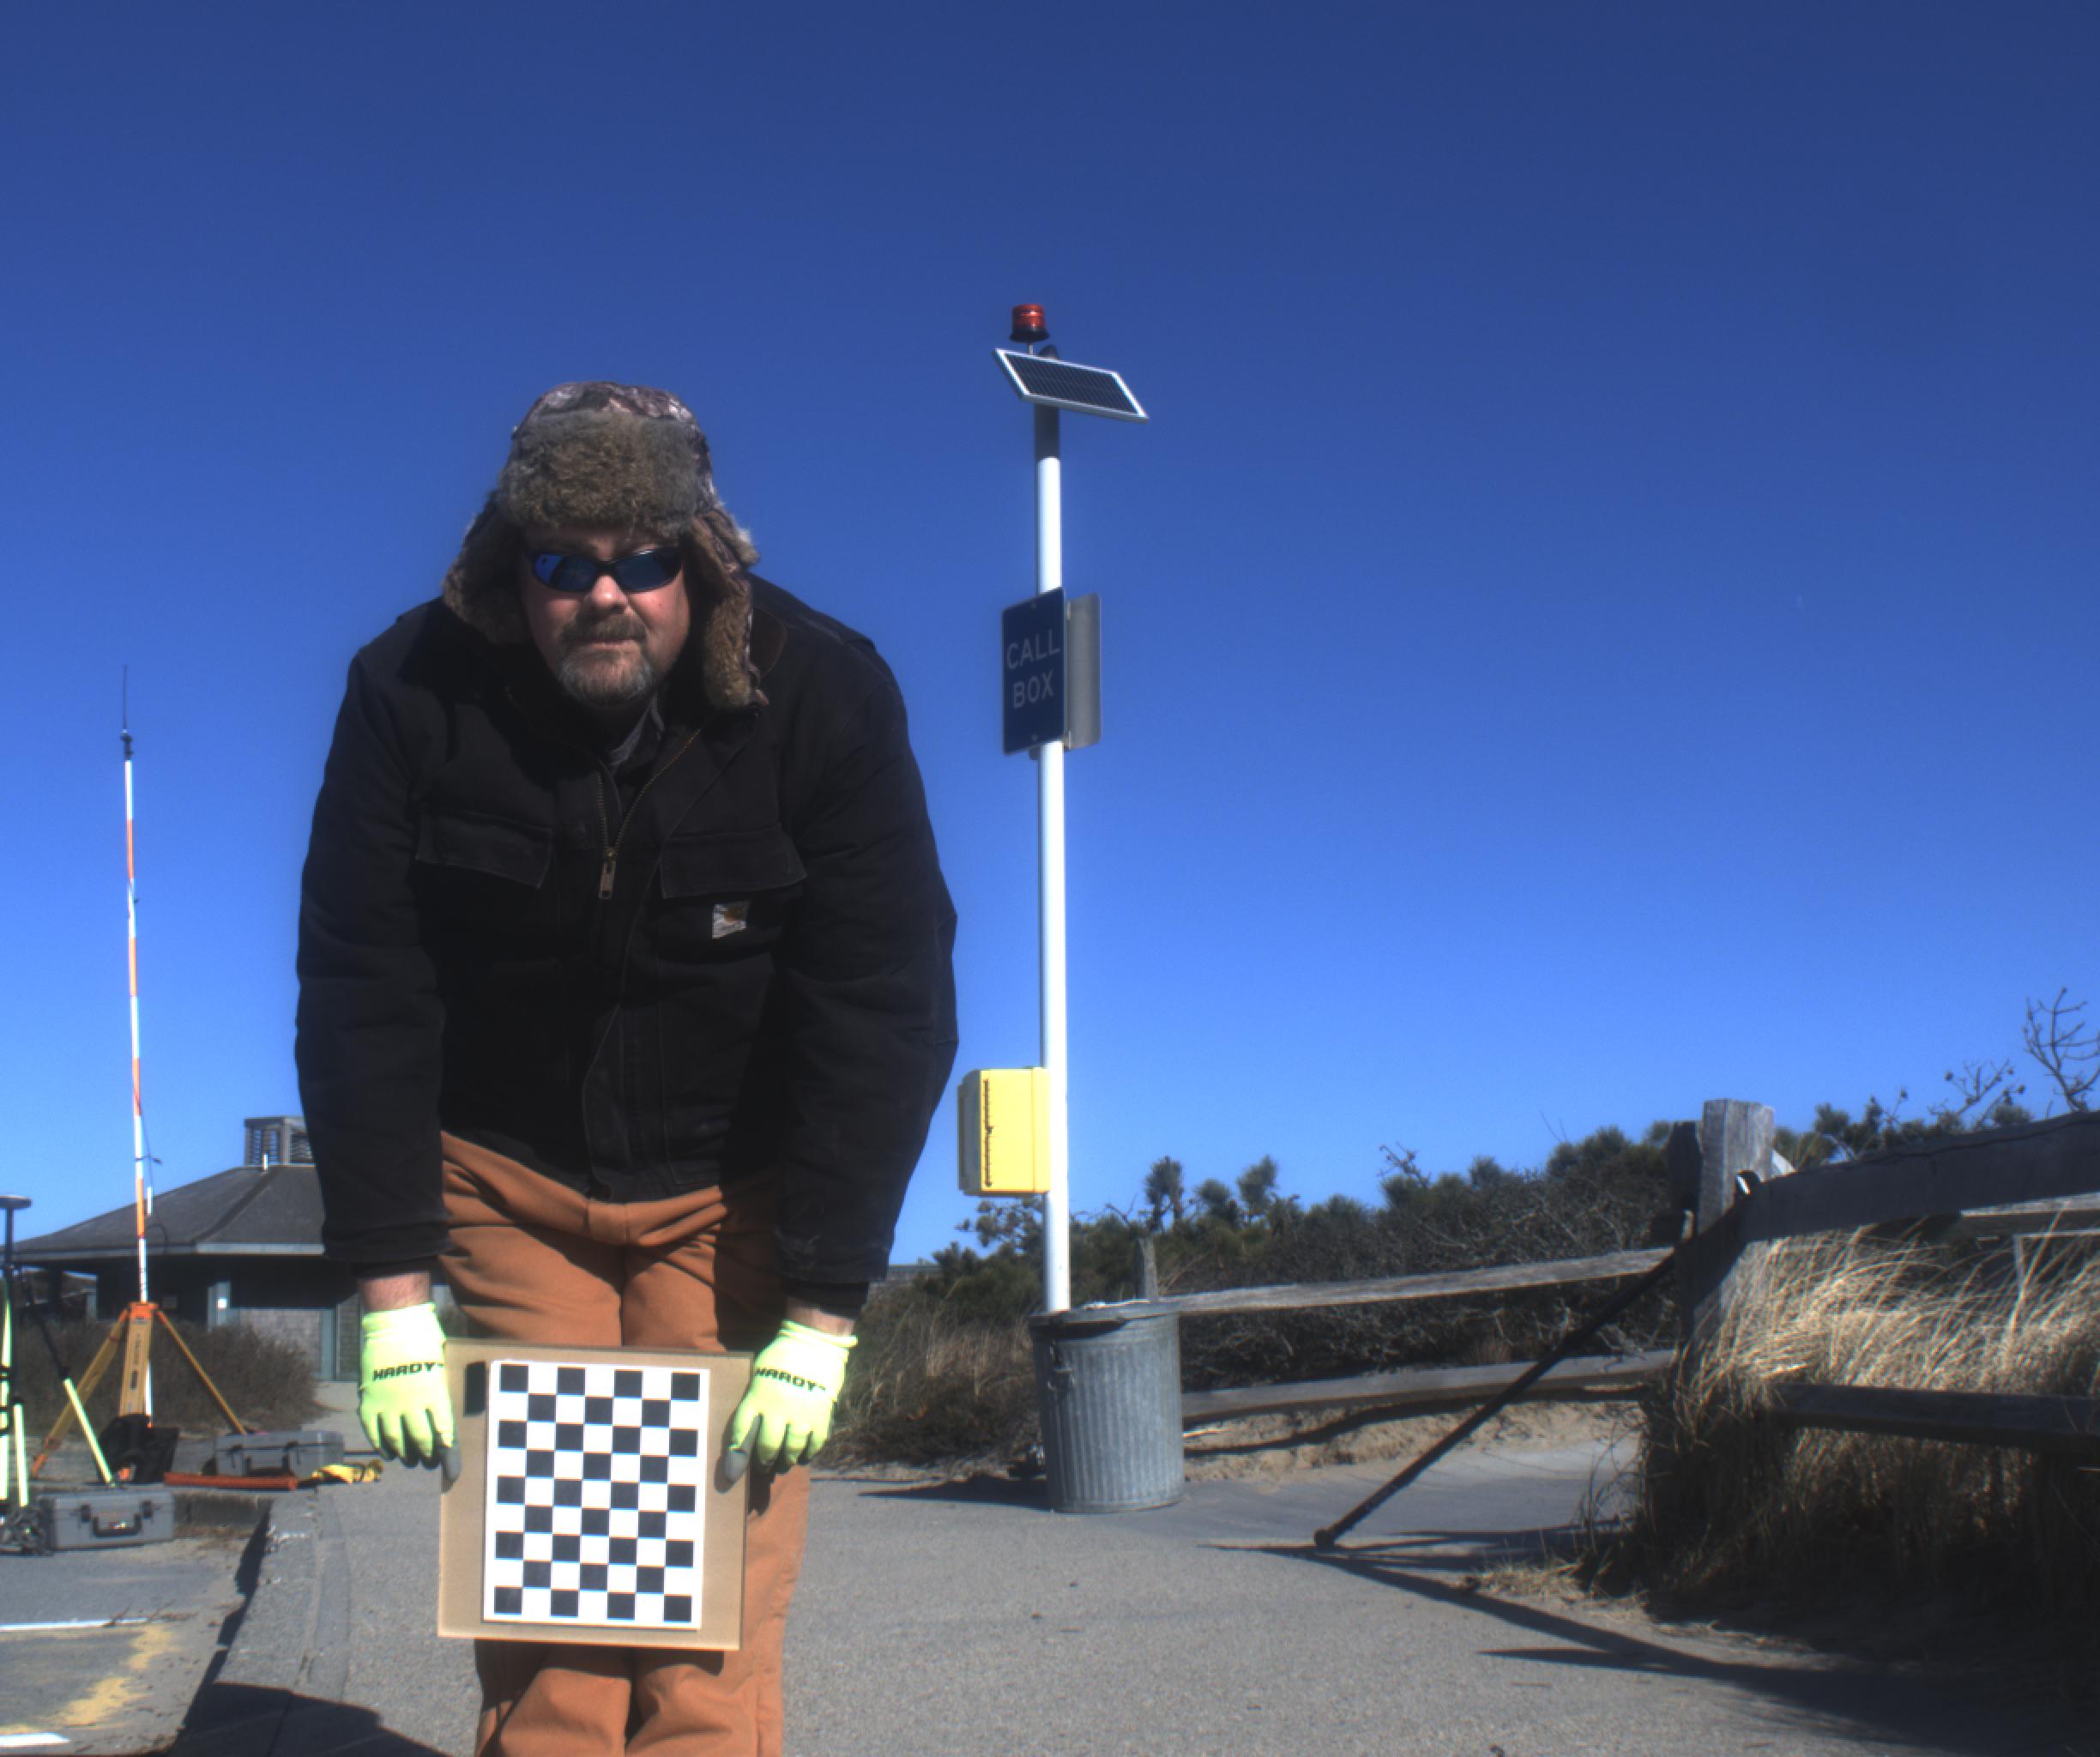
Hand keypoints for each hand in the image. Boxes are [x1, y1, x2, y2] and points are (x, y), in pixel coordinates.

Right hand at [358, 1302, 454, 1466]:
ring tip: (410, 1459)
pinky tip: (387, 1453)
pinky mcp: (369, 1399)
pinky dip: (381, 1445)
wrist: (396, 1324)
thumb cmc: (427, 1341)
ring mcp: (388, 1402)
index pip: (445, 1435)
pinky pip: (373, 1431)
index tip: (452, 1474)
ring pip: (397, 1440)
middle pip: (421, 1441)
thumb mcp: (443, 1367)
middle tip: (431, 1463)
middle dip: (428, 1456)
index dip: (449, 1457)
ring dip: (405, 1454)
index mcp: (436, 1394)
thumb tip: (445, 1421)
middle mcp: (412, 1403)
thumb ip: (441, 1395)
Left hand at [725, 1320, 855, 1472]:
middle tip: (764, 1466)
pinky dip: (808, 1454)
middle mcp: (777, 1411)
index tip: (733, 1471)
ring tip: (784, 1463)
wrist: (813, 1342)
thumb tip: (754, 1427)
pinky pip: (814, 1445)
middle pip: (767, 1448)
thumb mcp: (759, 1373)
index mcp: (757, 1398)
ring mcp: (801, 1416)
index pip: (740, 1433)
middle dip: (764, 1461)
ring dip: (786, 1461)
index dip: (736, 1455)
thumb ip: (755, 1399)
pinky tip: (804, 1455)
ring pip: (791, 1451)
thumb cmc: (781, 1355)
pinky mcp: (821, 1417)